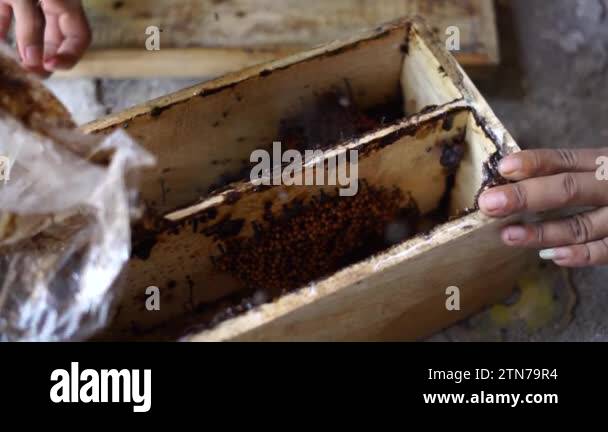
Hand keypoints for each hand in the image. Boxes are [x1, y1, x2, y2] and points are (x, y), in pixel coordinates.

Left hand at [0, 0, 90, 75]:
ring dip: (25, 48)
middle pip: (56, 39)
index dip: (69, 57)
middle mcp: (54, 4)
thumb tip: (31, 60)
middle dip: (45, 59)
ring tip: (16, 63)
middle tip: (30, 72)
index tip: (49, 66)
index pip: (80, 38)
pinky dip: (3, 28)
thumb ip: (29, 26)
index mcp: (67, 4)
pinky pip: (9, 14)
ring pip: (34, 29)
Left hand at [478, 149, 607, 267]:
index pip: (565, 160)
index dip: (535, 162)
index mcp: (605, 162)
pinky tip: (553, 256)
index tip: (504, 168)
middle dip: (526, 197)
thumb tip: (510, 178)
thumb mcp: (601, 169)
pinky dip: (581, 255)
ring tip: (508, 235)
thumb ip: (566, 173)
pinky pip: (607, 250)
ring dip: (542, 232)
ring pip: (582, 225)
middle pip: (569, 190)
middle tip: (490, 204)